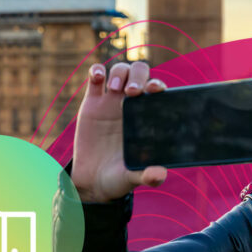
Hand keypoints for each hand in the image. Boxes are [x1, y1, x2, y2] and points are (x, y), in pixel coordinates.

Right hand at [71, 61, 168, 202]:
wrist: (92, 180)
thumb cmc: (119, 177)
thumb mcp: (134, 177)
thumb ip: (147, 176)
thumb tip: (159, 174)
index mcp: (147, 117)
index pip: (157, 92)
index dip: (157, 84)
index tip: (154, 89)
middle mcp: (131, 105)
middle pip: (140, 74)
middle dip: (138, 76)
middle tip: (132, 91)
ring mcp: (111, 101)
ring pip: (120, 71)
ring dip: (120, 73)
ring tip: (114, 88)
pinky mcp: (92, 102)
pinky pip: (95, 77)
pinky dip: (96, 70)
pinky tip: (98, 76)